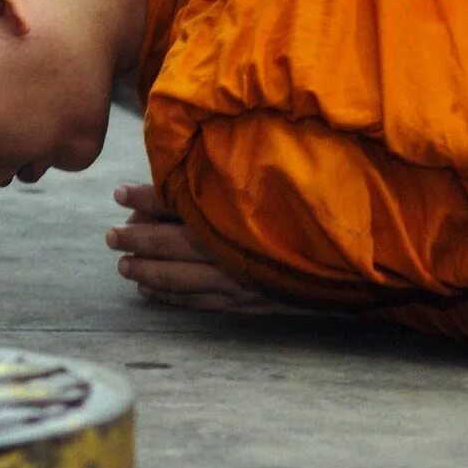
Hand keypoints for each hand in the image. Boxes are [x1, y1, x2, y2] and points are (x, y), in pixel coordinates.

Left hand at [108, 184, 297, 314]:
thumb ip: (230, 177)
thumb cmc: (311, 214)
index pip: (181, 204)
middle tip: (110, 235)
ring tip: (122, 266)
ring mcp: (241, 280)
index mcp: (238, 215)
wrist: (358, 260)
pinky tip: (149, 293)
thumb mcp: (273, 186)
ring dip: (146, 271)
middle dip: (137, 239)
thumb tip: (187, 165)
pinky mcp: (248, 302)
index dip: (147, 198)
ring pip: (180, 279)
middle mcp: (236, 249)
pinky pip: (199, 303)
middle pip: (173, 244)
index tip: (119, 192)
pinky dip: (170, 297)